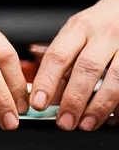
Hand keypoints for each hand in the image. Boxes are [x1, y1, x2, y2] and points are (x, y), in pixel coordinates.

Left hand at [30, 0, 118, 129]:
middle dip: (74, 99)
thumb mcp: (76, 32)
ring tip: (86, 124)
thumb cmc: (98, 25)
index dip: (47, 81)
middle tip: (64, 122)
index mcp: (80, 27)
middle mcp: (104, 34)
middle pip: (87, 68)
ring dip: (100, 106)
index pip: (58, 55)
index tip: (38, 103)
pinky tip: (113, 117)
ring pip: (115, 78)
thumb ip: (63, 60)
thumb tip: (47, 95)